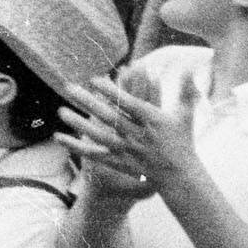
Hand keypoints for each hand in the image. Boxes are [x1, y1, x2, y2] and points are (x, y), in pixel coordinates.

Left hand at [61, 69, 199, 200]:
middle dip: (89, 102)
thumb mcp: (185, 116)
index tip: (93, 78)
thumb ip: (186, 92)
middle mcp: (139, 136)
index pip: (129, 104)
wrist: (181, 178)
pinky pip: (95, 154)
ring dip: (80, 124)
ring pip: (100, 136)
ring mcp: (128, 151)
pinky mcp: (120, 163)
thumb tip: (188, 69)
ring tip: (61, 111)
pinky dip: (77, 146)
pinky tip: (59, 137)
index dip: (112, 91)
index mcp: (154, 122)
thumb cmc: (182, 142)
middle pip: (110, 117)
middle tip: (69, 87)